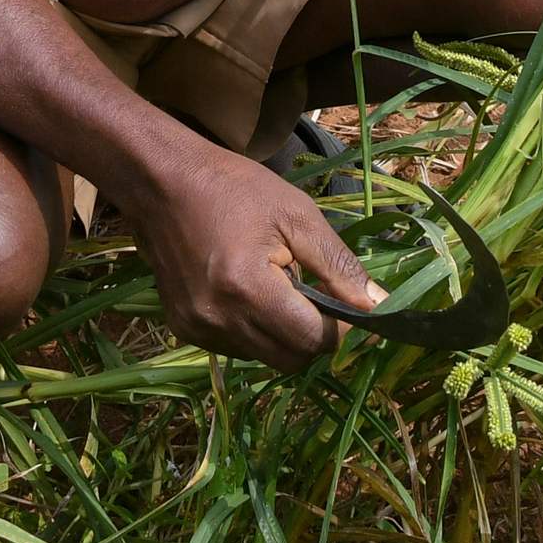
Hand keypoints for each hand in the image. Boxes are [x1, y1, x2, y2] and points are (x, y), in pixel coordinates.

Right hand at [126, 144, 377, 370]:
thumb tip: (380, 307)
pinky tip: (246, 292)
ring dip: (282, 333)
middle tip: (312, 293)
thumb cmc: (234, 189)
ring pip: (265, 358)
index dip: (339, 328)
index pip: (312, 340)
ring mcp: (198, 329)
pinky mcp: (183, 330)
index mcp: (248, 288)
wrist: (161, 183)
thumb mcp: (297, 216)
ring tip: (274, 285)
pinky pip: (237, 348)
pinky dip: (254, 330)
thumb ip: (339, 267)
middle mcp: (219, 319)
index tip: (344, 303)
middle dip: (312, 335)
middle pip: (290, 359)